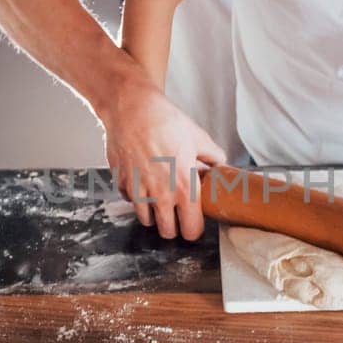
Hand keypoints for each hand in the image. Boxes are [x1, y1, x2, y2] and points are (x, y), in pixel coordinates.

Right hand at [101, 78, 225, 241]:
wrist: (132, 109)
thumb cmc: (165, 121)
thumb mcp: (198, 137)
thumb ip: (213, 156)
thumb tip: (220, 164)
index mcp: (185, 187)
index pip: (192, 230)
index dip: (194, 229)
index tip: (194, 222)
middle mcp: (161, 195)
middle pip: (168, 232)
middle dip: (174, 226)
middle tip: (177, 214)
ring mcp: (139, 191)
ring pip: (147, 221)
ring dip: (154, 214)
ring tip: (160, 199)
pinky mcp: (122, 183)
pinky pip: (131, 201)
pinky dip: (137, 197)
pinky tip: (143, 182)